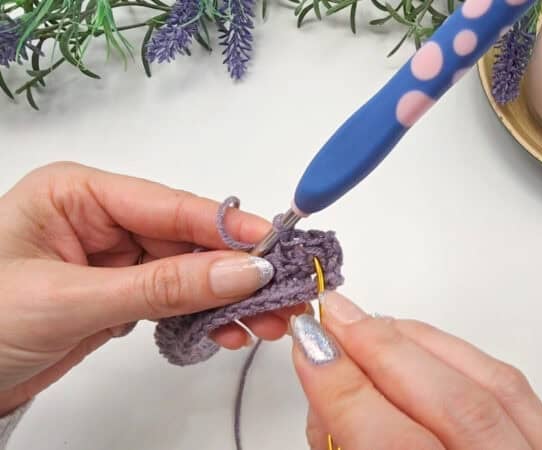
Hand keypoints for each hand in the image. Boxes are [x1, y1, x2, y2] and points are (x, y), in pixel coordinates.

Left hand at [0, 162, 304, 413]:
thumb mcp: (71, 300)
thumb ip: (162, 287)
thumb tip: (243, 271)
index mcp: (79, 194)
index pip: (169, 205)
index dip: (227, 228)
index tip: (275, 248)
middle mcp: (101, 219)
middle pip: (189, 240)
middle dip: (237, 272)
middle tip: (285, 295)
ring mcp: (113, 258)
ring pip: (189, 272)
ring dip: (228, 299)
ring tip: (268, 324)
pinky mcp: (119, 294)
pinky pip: (175, 299)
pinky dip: (203, 317)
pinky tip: (226, 332)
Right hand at [290, 292, 541, 449]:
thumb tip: (326, 392)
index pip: (396, 449)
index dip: (345, 390)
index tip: (310, 348)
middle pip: (453, 408)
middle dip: (382, 350)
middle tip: (332, 318)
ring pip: (492, 388)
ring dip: (422, 344)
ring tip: (369, 323)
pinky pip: (515, 389)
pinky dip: (462, 355)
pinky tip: (423, 341)